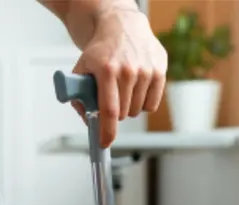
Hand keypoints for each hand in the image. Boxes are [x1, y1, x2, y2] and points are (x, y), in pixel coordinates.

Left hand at [70, 6, 166, 144]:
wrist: (121, 26)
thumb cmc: (100, 51)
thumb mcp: (81, 70)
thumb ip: (79, 97)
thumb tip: (88, 120)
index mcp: (106, 70)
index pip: (109, 109)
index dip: (107, 130)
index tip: (105, 143)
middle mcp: (128, 70)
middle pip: (123, 113)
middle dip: (115, 114)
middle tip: (110, 100)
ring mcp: (146, 70)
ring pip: (137, 110)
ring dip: (129, 107)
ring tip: (123, 89)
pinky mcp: (160, 70)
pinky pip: (152, 104)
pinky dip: (143, 103)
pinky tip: (136, 89)